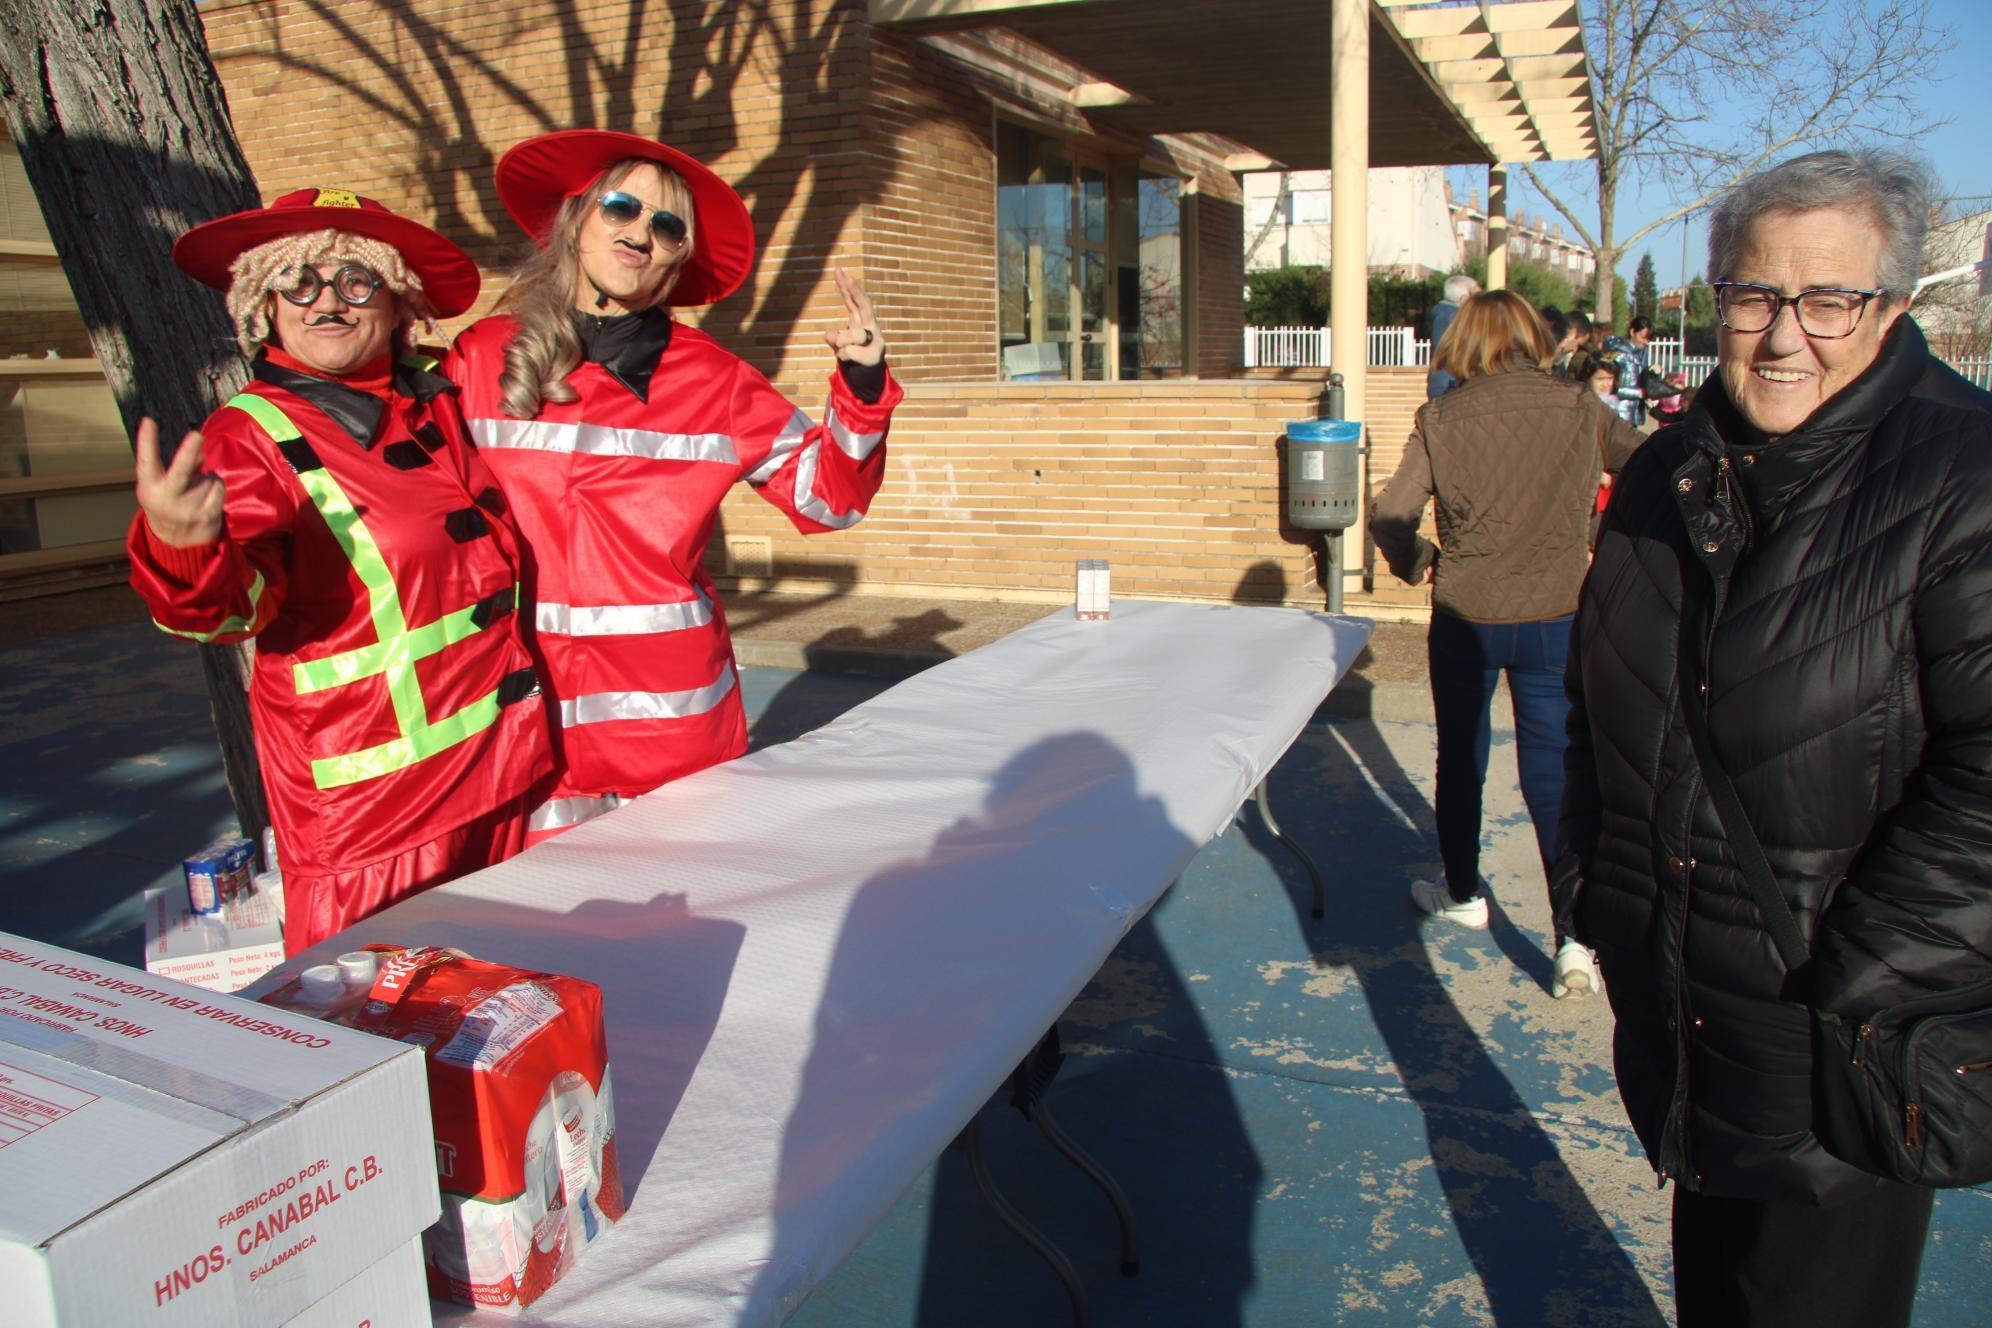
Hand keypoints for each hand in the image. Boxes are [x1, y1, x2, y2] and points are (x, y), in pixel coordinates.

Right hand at [134, 417, 223, 547]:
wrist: (177, 545)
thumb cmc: (169, 504)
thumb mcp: (163, 486)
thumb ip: (178, 467)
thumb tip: (200, 451)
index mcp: (149, 488)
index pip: (147, 461)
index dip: (147, 441)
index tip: (148, 421)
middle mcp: (167, 498)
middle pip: (180, 471)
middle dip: (188, 453)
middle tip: (196, 435)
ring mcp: (188, 509)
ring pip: (208, 476)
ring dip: (207, 478)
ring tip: (196, 491)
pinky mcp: (207, 515)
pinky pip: (219, 486)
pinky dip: (216, 487)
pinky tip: (207, 497)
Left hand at [822, 268, 883, 366]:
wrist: (866, 375)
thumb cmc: (852, 354)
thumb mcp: (838, 343)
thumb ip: (833, 336)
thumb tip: (829, 335)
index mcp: (862, 319)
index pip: (853, 300)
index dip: (846, 286)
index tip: (839, 271)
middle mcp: (871, 325)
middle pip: (865, 305)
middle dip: (856, 291)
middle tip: (849, 278)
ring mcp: (875, 339)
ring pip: (854, 335)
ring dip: (842, 342)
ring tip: (841, 348)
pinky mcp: (875, 355)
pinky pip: (851, 351)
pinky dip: (843, 356)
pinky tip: (847, 358)